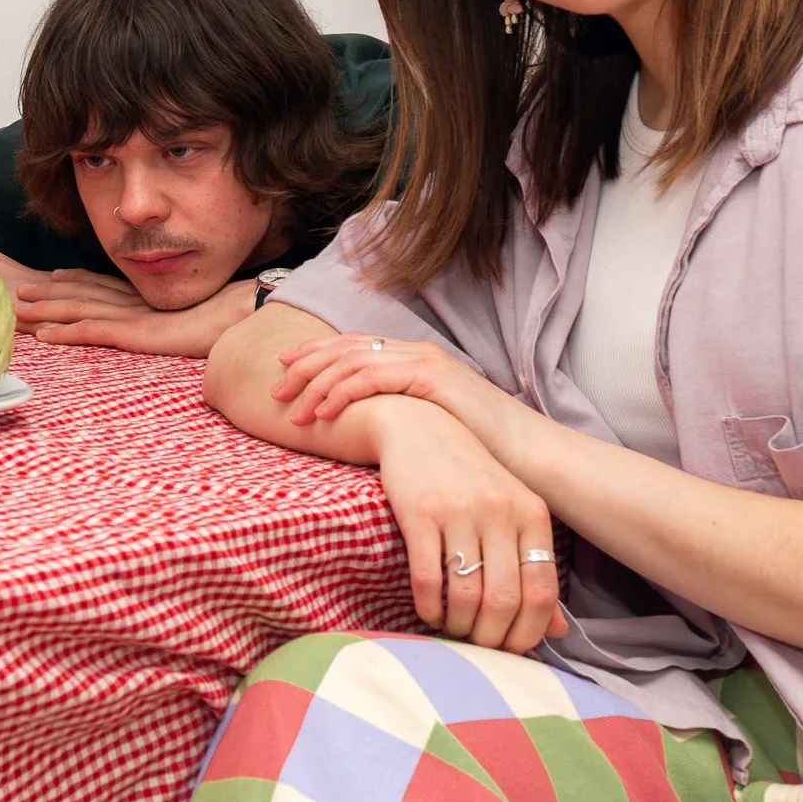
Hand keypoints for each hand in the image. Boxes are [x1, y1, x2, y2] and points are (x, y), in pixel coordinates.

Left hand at [15, 267, 253, 357]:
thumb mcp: (194, 314)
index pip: (102, 284)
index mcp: (146, 296)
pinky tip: (43, 336)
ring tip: (18, 310)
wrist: (244, 316)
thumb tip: (176, 324)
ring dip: (46, 311)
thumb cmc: (227, 318)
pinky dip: (65, 332)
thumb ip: (176, 316)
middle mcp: (134, 301)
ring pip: (79, 309)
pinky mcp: (136, 334)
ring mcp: (133, 316)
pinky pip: (94, 332)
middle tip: (16, 290)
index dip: (73, 280)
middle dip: (47, 292)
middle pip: (82, 293)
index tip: (50, 277)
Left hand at [275, 330, 519, 454]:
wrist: (529, 455)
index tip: (283, 369)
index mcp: (414, 359)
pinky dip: (341, 393)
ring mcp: (424, 361)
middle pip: (344, 347)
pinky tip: (321, 413)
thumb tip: (369, 431)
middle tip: (273, 387)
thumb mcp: (431, 427)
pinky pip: (372, 378)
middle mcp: (416, 352)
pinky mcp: (431, 377)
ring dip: (314, 383)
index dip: (315, 354)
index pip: (353, 346)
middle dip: (304, 365)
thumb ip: (401, 418)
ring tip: (288, 407)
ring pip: (352, 360)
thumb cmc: (481, 451)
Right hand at [361, 396, 565, 653]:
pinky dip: (429, 607)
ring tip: (452, 627)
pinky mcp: (419, 512)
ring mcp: (458, 510)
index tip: (512, 649)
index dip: (529, 633)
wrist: (418, 426)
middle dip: (491, 638)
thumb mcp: (510, 512)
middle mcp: (500, 511)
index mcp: (531, 513)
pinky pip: (427, 578)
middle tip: (478, 645)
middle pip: (504, 600)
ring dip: (458, 625)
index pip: (542, 592)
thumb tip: (557, 631)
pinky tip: (429, 611)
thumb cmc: (469, 476)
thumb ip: (533, 566)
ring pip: (466, 595)